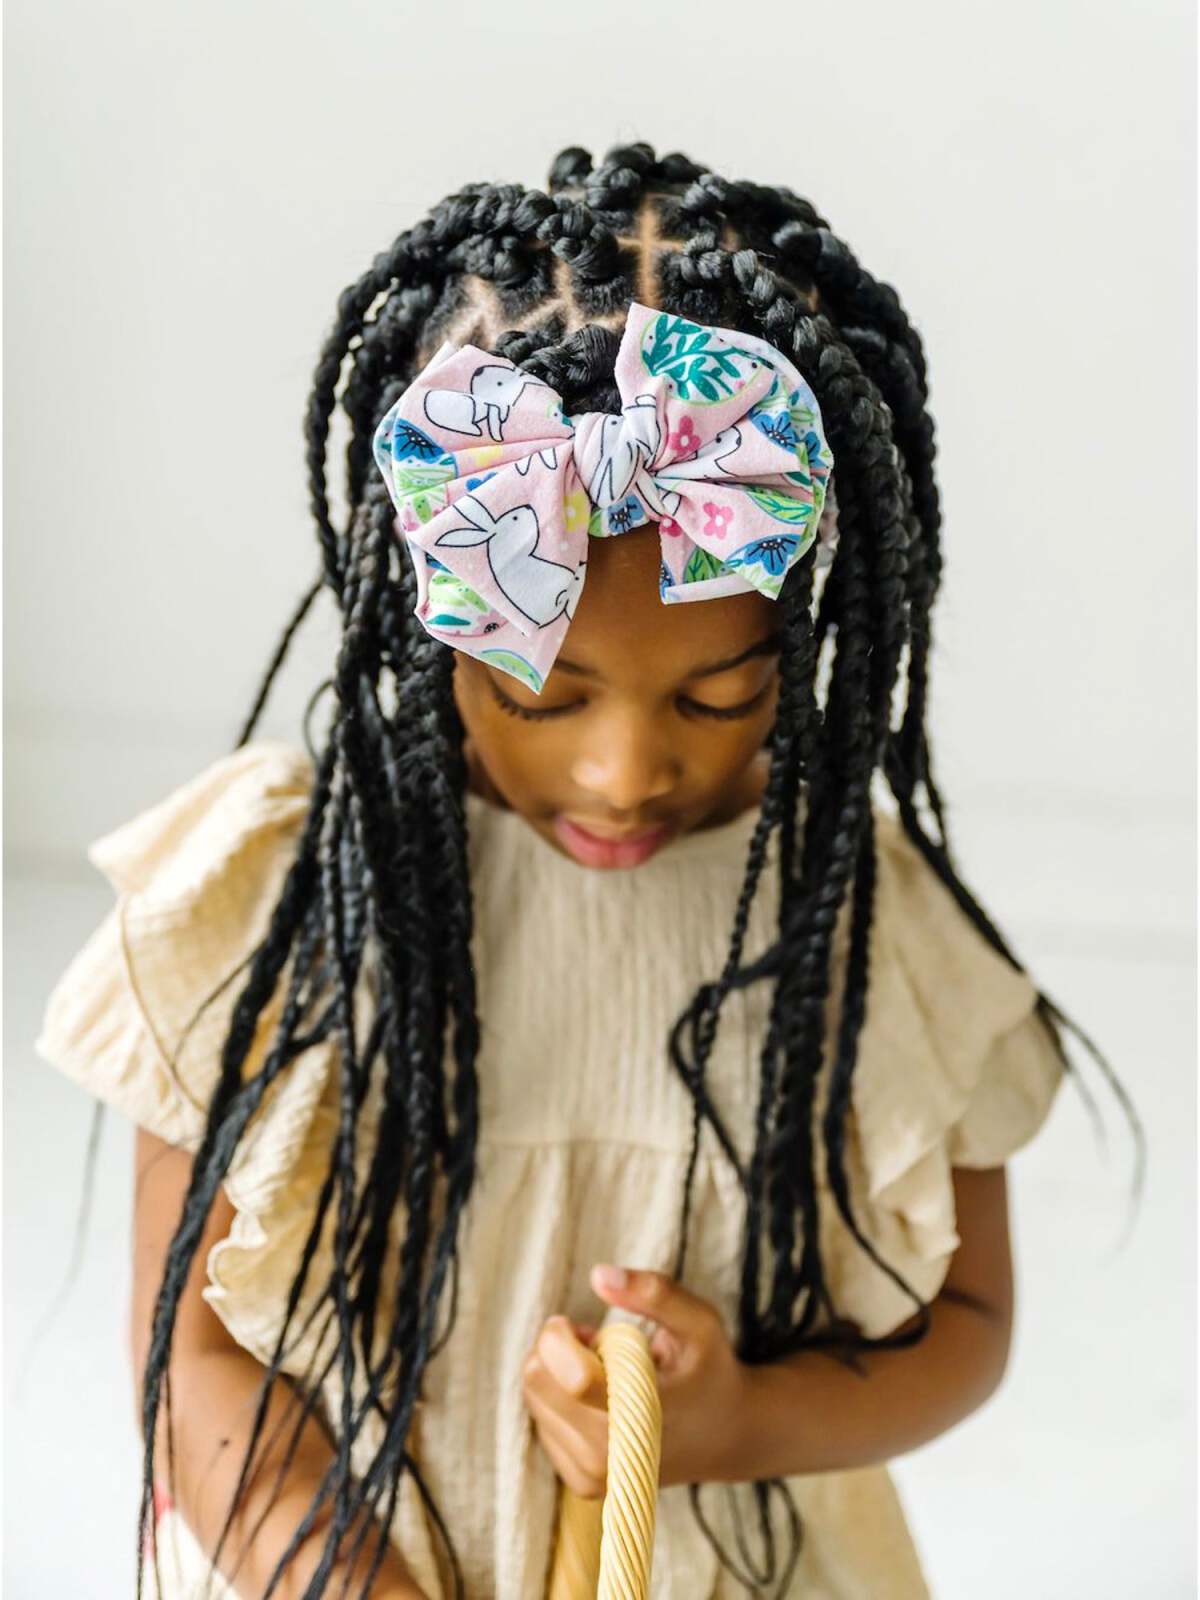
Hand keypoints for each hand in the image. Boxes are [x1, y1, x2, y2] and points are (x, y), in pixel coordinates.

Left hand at [521, 1265, 752, 1497]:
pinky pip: (541, 1421)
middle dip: (557, 1349)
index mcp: (642, 1419)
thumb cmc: (710, 1370)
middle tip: (595, 1344)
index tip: (580, 1325)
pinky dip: (559, 1397)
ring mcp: (593, 1477)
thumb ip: (654, 1293)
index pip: (573, 1379)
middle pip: (537, 1383)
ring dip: (557, 1372)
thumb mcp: (698, 1321)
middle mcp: (610, 1459)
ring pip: (533, 1399)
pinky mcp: (580, 1483)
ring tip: (602, 1369)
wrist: (725, 1436)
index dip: (560, 1338)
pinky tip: (595, 1394)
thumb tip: (598, 1275)